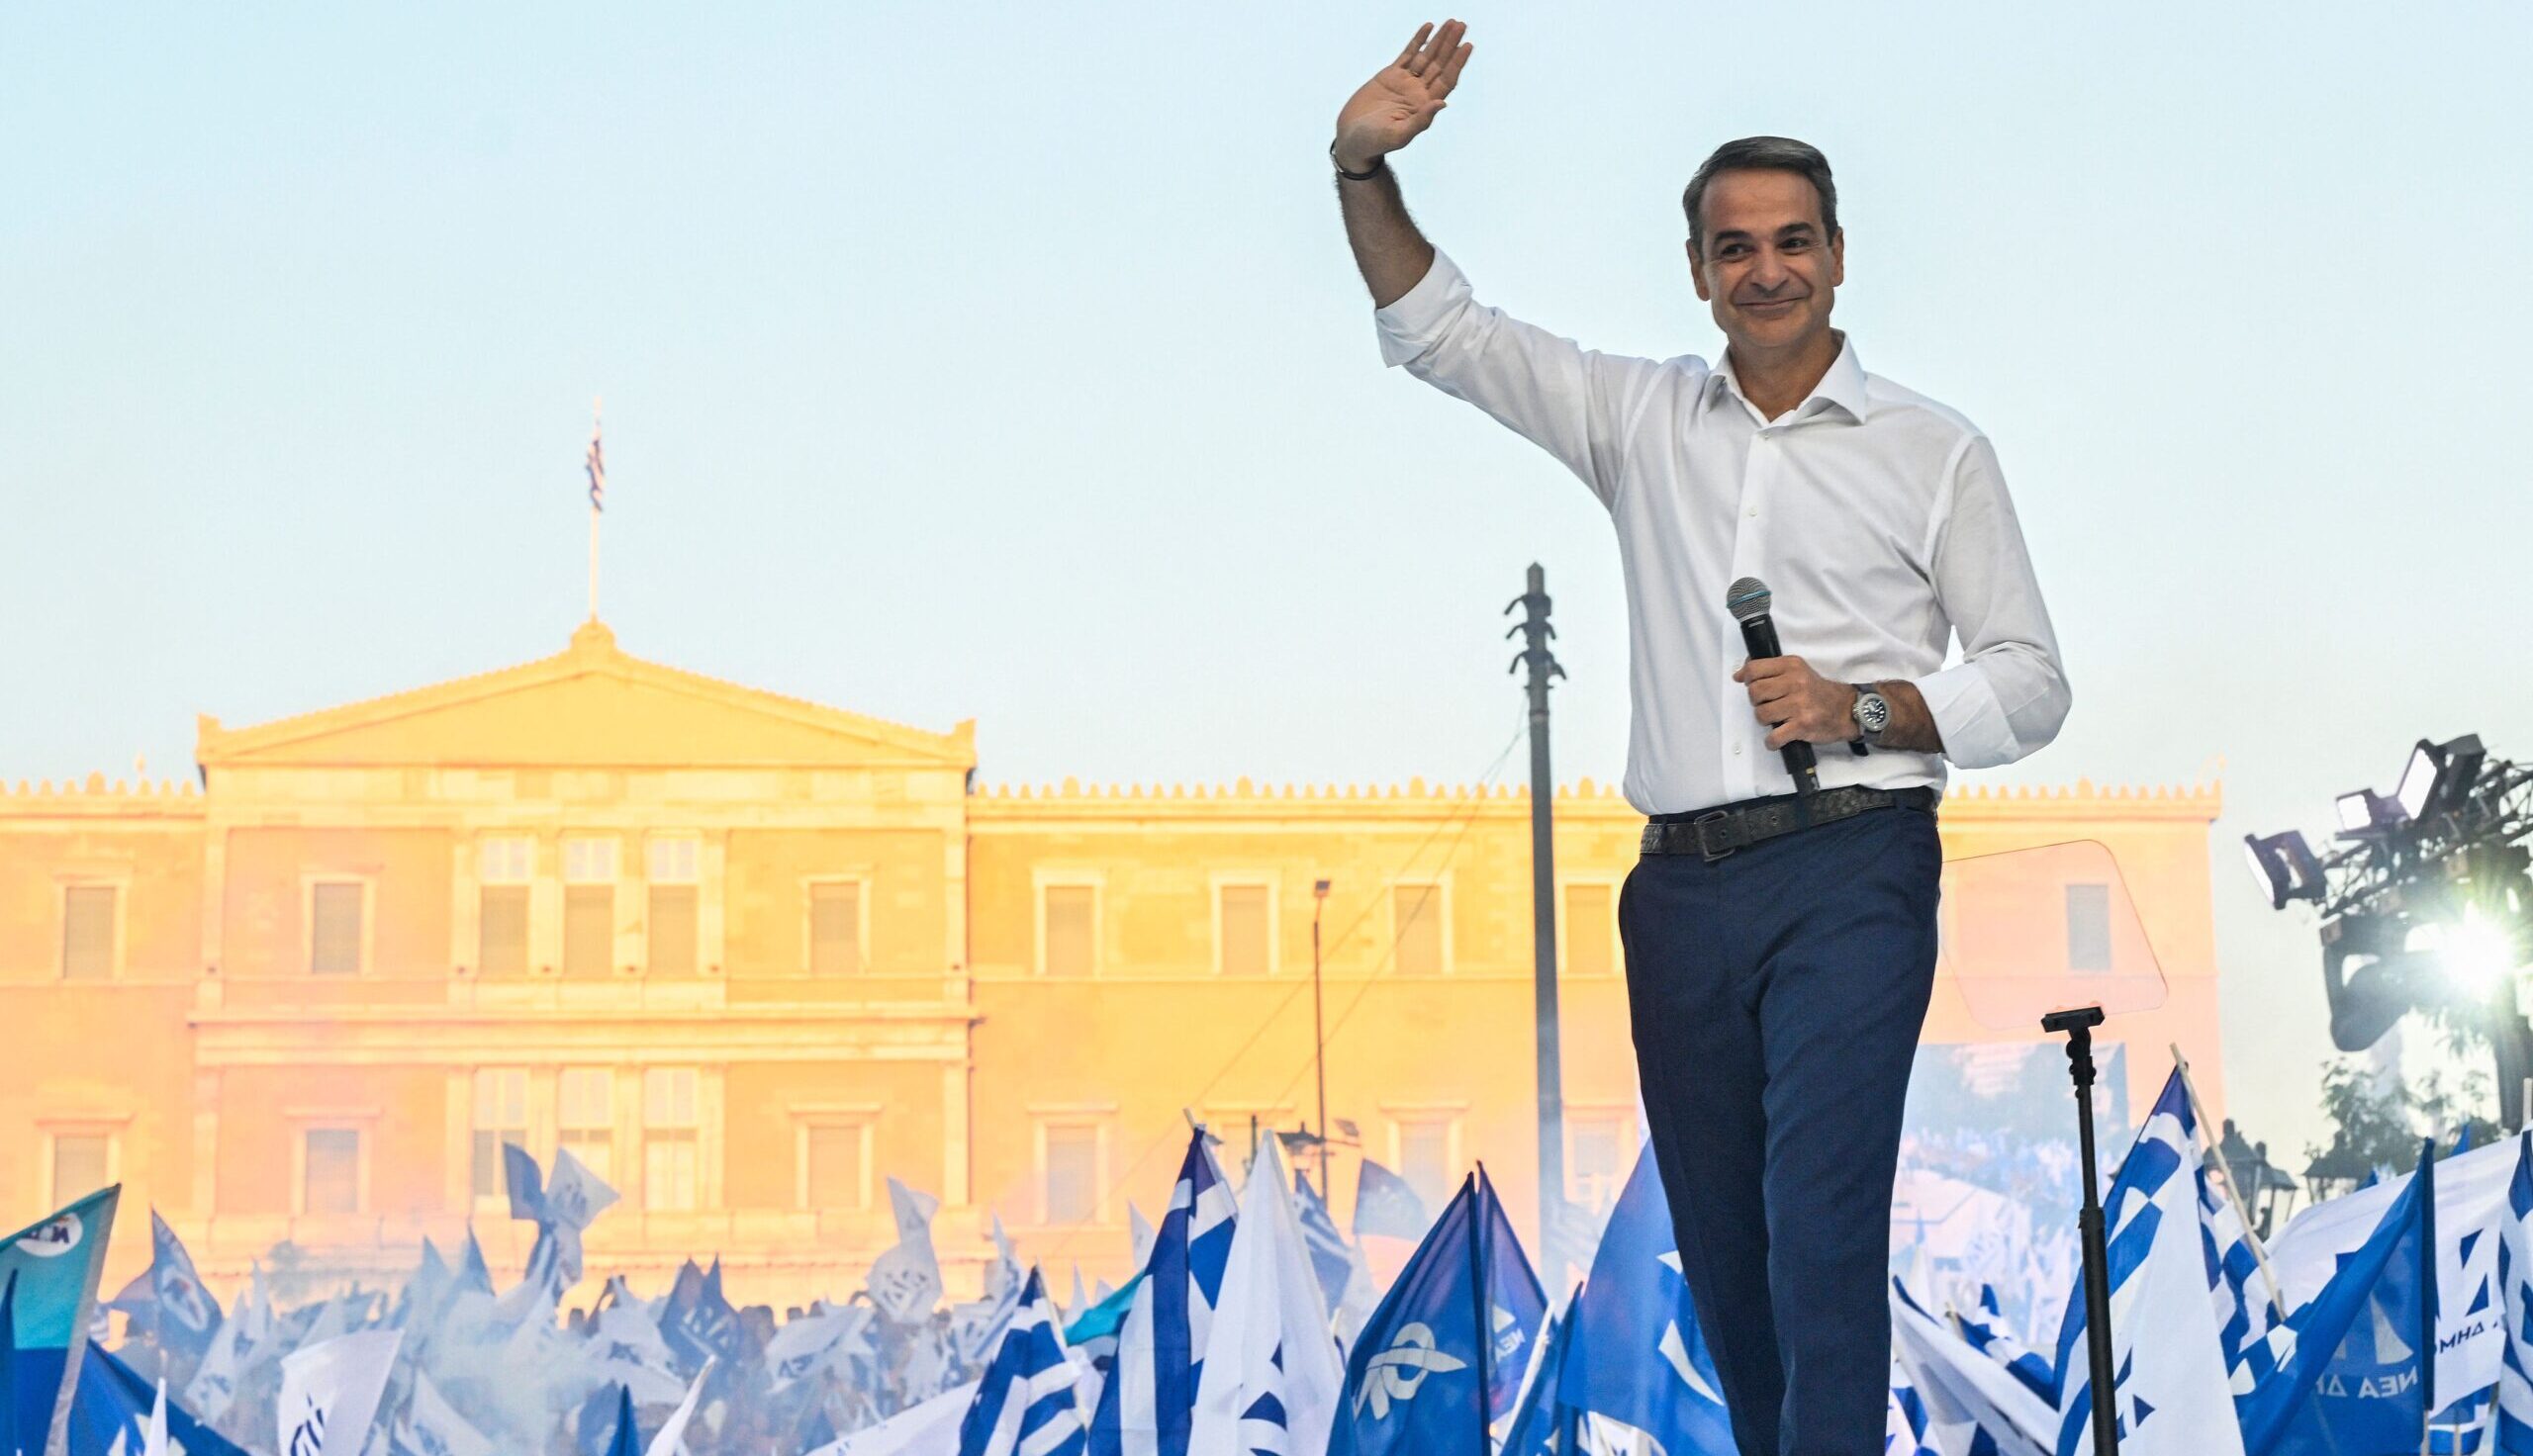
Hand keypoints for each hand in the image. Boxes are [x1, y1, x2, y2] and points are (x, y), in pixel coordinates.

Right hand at [1334, 20, 1470, 171]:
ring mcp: (1405, 82)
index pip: (1446, 80)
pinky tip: (1428, 27)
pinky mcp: (1390, 75)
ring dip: (1439, 39)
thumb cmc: (1374, 143)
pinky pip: (1408, 54)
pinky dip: (1418, 40)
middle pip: (1440, 64)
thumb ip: (1421, 120)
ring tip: (1452, 22)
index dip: (1457, 63)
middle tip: (1461, 25)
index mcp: (1424, 106)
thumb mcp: (1399, 135)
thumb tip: (1443, 103)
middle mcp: (1418, 92)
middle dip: (1451, 45)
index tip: (1467, 45)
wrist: (1352, 139)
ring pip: (1426, 56)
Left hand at [1733, 656, 1856, 750]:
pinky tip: (1778, 738)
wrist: (1846, 710)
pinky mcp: (1802, 725)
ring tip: (1777, 719)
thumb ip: (1770, 670)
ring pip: (1761, 714)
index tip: (1748, 684)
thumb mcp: (1798, 671)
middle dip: (1756, 702)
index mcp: (1792, 666)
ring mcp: (1799, 704)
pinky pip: (1774, 737)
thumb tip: (1740, 674)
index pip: (1754, 669)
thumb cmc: (1818, 692)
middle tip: (1767, 704)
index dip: (1747, 679)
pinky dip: (1772, 742)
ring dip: (1764, 721)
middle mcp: (1795, 683)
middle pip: (1755, 692)